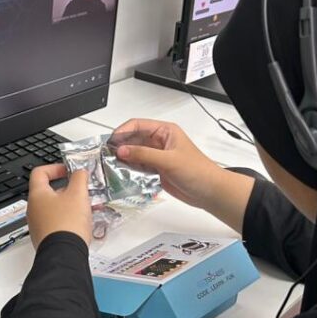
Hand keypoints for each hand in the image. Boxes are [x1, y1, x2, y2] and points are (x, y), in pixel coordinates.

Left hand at [27, 165, 91, 247]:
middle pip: (50, 191)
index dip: (55, 168)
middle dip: (69, 189)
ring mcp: (38, 224)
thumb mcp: (78, 194)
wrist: (64, 254)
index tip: (68, 171)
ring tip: (88, 208)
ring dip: (72, 205)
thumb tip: (79, 172)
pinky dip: (70, 219)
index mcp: (38, 195)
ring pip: (56, 208)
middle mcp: (34, 209)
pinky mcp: (46, 237)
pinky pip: (57, 222)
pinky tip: (83, 223)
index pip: (40, 172)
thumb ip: (79, 178)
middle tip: (82, 190)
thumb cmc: (66, 225)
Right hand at [110, 118, 254, 232]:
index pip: (138, 125)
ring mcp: (157, 156)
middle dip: (120, 146)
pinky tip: (122, 174)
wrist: (209, 192)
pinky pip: (138, 167)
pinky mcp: (156, 170)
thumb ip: (143, 154)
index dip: (123, 131)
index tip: (111, 140)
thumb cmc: (198, 171)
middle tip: (107, 154)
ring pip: (134, 154)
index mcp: (165, 131)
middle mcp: (159, 142)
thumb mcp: (168, 160)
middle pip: (133, 139)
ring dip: (124, 159)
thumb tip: (122, 150)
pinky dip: (129, 170)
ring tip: (111, 165)